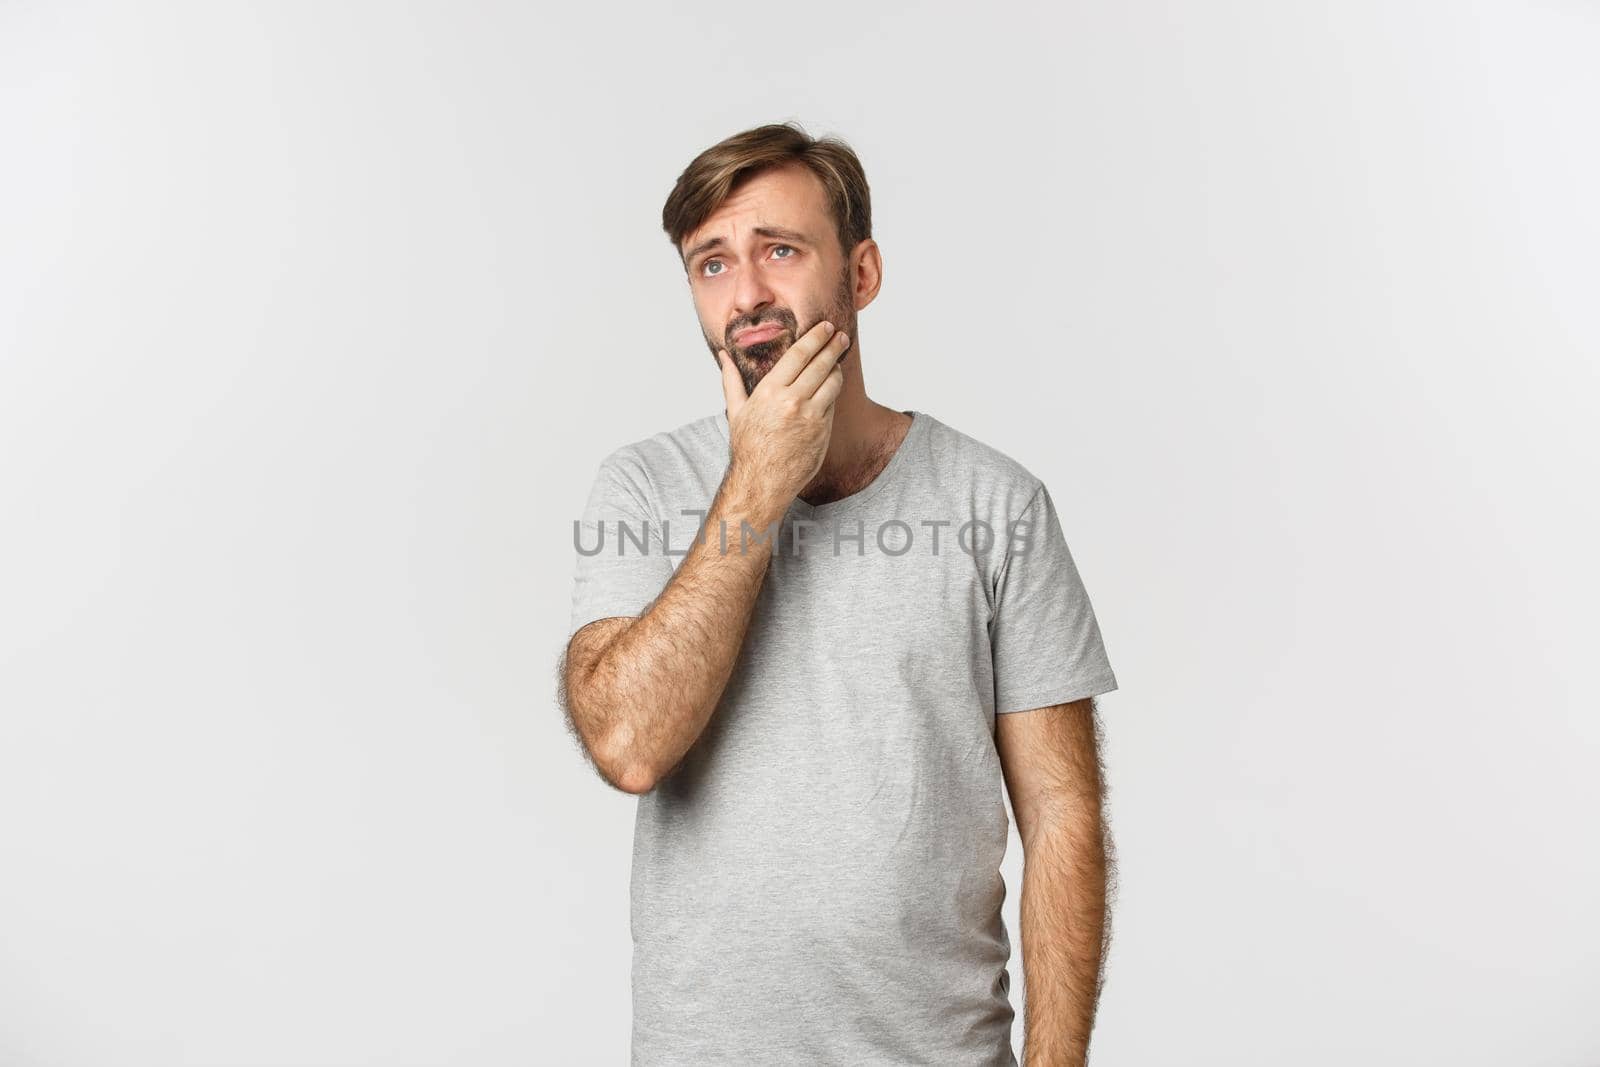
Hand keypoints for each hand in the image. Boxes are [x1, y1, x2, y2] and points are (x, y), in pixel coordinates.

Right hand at [719, 319, 849, 514]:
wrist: (762, 481)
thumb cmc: (748, 447)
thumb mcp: (736, 411)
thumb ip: (731, 380)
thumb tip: (723, 356)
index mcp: (770, 391)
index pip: (799, 355)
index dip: (815, 337)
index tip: (825, 327)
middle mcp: (792, 401)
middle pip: (821, 364)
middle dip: (834, 346)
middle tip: (842, 336)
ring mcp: (810, 416)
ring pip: (832, 382)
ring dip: (837, 367)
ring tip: (837, 360)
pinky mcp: (823, 431)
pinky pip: (832, 403)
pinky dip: (833, 391)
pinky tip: (831, 385)